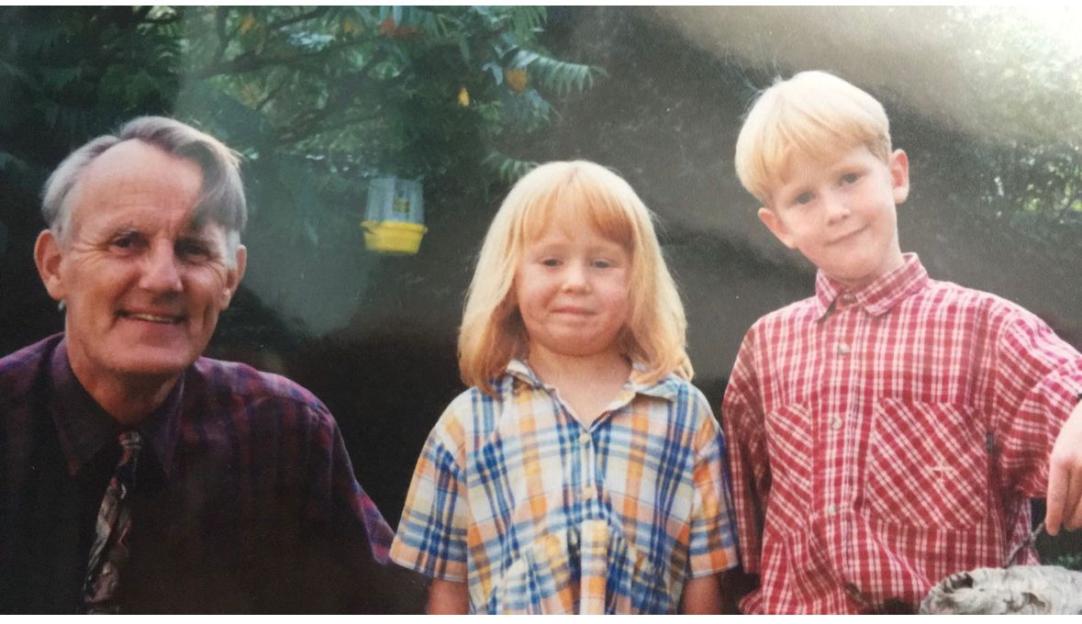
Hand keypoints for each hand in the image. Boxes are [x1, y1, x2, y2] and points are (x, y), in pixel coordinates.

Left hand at [1045, 400, 1081, 534]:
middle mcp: (1080, 466)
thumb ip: (1062, 470)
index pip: (1057, 496)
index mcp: (1061, 458)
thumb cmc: (1081, 427)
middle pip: (1074, 504)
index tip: (1052, 529)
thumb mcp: (1064, 444)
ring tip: (1077, 523)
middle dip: (1069, 519)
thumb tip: (1062, 499)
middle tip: (1066, 527)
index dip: (1054, 517)